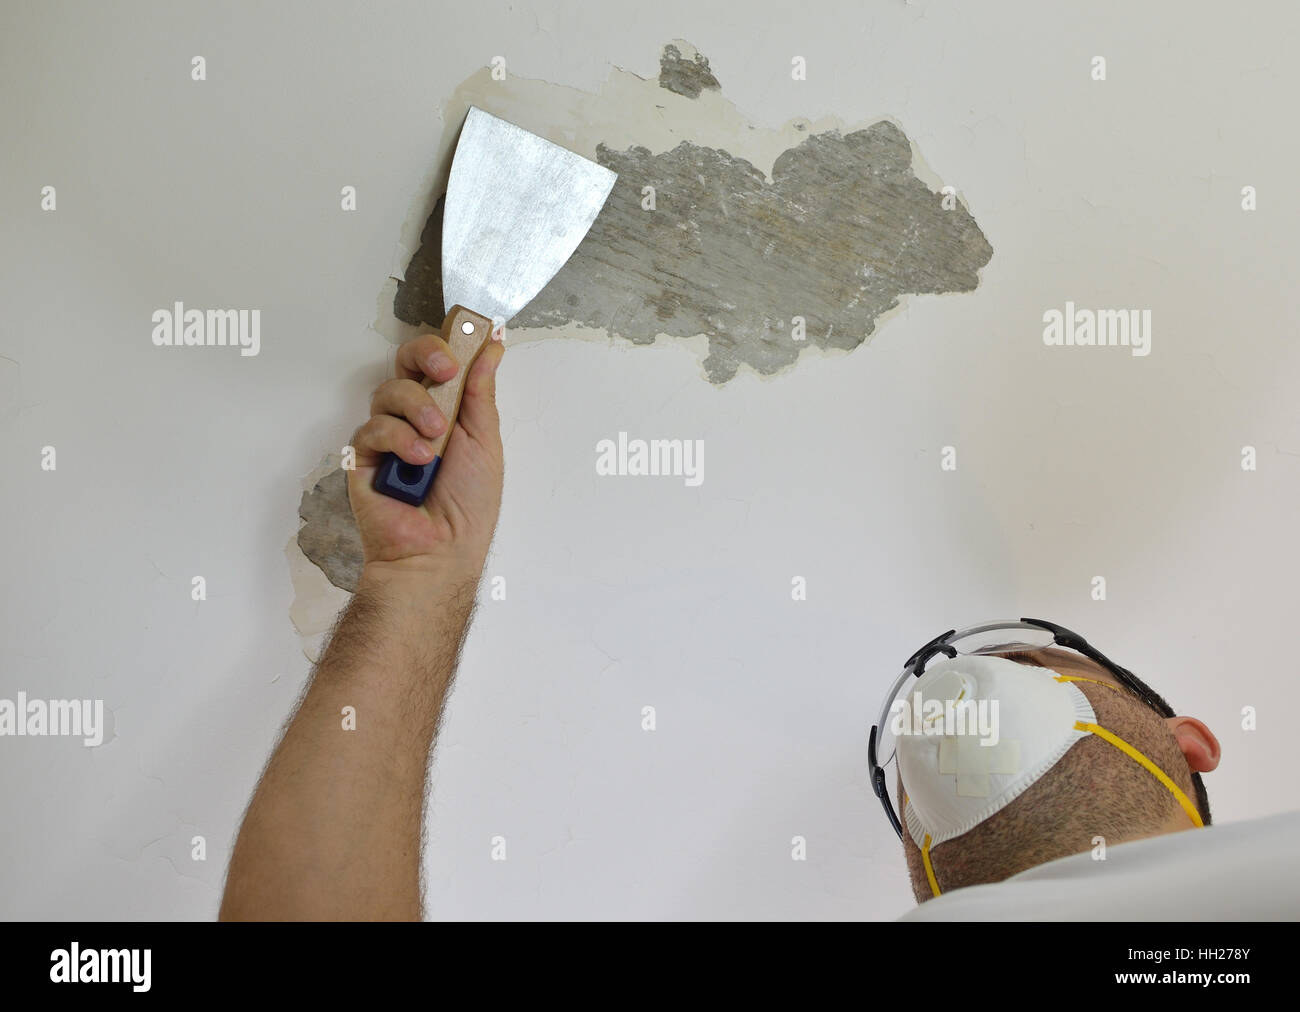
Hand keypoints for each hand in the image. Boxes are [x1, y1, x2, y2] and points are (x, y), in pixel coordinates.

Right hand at [347, 331, 505, 575]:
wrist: (442, 552)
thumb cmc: (468, 506)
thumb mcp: (485, 441)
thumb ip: (481, 394)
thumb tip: (492, 349)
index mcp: (446, 412)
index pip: (437, 364)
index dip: (446, 347)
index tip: (465, 342)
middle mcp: (413, 419)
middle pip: (405, 364)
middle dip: (424, 356)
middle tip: (444, 370)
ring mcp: (387, 437)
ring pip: (388, 391)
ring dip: (416, 408)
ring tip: (436, 438)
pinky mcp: (364, 458)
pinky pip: (372, 428)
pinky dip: (398, 438)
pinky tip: (417, 459)